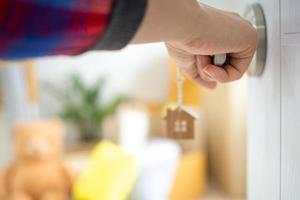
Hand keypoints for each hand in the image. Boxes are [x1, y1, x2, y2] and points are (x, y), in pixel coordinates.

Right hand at [132, 0, 257, 88]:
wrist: (180, 26)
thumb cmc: (180, 37)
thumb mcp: (188, 59)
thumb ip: (201, 73)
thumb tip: (213, 86)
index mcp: (219, 31)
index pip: (219, 59)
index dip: (205, 67)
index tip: (194, 57)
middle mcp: (233, 30)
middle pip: (225, 66)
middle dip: (207, 69)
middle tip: (197, 54)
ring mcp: (242, 33)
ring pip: (230, 71)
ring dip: (210, 71)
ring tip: (201, 53)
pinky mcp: (250, 38)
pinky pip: (237, 73)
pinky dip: (221, 76)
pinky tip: (210, 65)